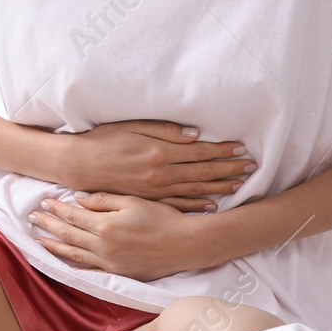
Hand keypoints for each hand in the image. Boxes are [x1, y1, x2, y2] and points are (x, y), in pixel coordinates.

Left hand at [28, 192, 206, 281]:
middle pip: (68, 234)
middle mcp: (104, 247)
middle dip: (48, 225)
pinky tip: (64, 262)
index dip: (56, 208)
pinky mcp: (119, 273)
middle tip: (32, 217)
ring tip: (39, 239)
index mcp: (106, 226)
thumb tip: (78, 199)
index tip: (43, 201)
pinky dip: (74, 265)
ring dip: (54, 245)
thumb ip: (104, 200)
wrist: (186, 245)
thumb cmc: (163, 218)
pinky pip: (90, 270)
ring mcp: (110, 263)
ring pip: (74, 254)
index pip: (73, 215)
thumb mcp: (133, 201)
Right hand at [56, 120, 254, 212]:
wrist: (81, 164)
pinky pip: (179, 204)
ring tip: (240, 184)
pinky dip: (198, 204)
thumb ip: (166, 130)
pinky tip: (213, 204)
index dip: (222, 150)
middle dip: (229, 168)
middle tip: (251, 166)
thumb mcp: (133, 126)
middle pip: (204, 171)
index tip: (241, 148)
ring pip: (196, 189)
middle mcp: (162, 173)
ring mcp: (156, 190)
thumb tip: (196, 135)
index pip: (200, 151)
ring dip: (220, 186)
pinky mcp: (149, 200)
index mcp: (160, 151)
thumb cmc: (105, 140)